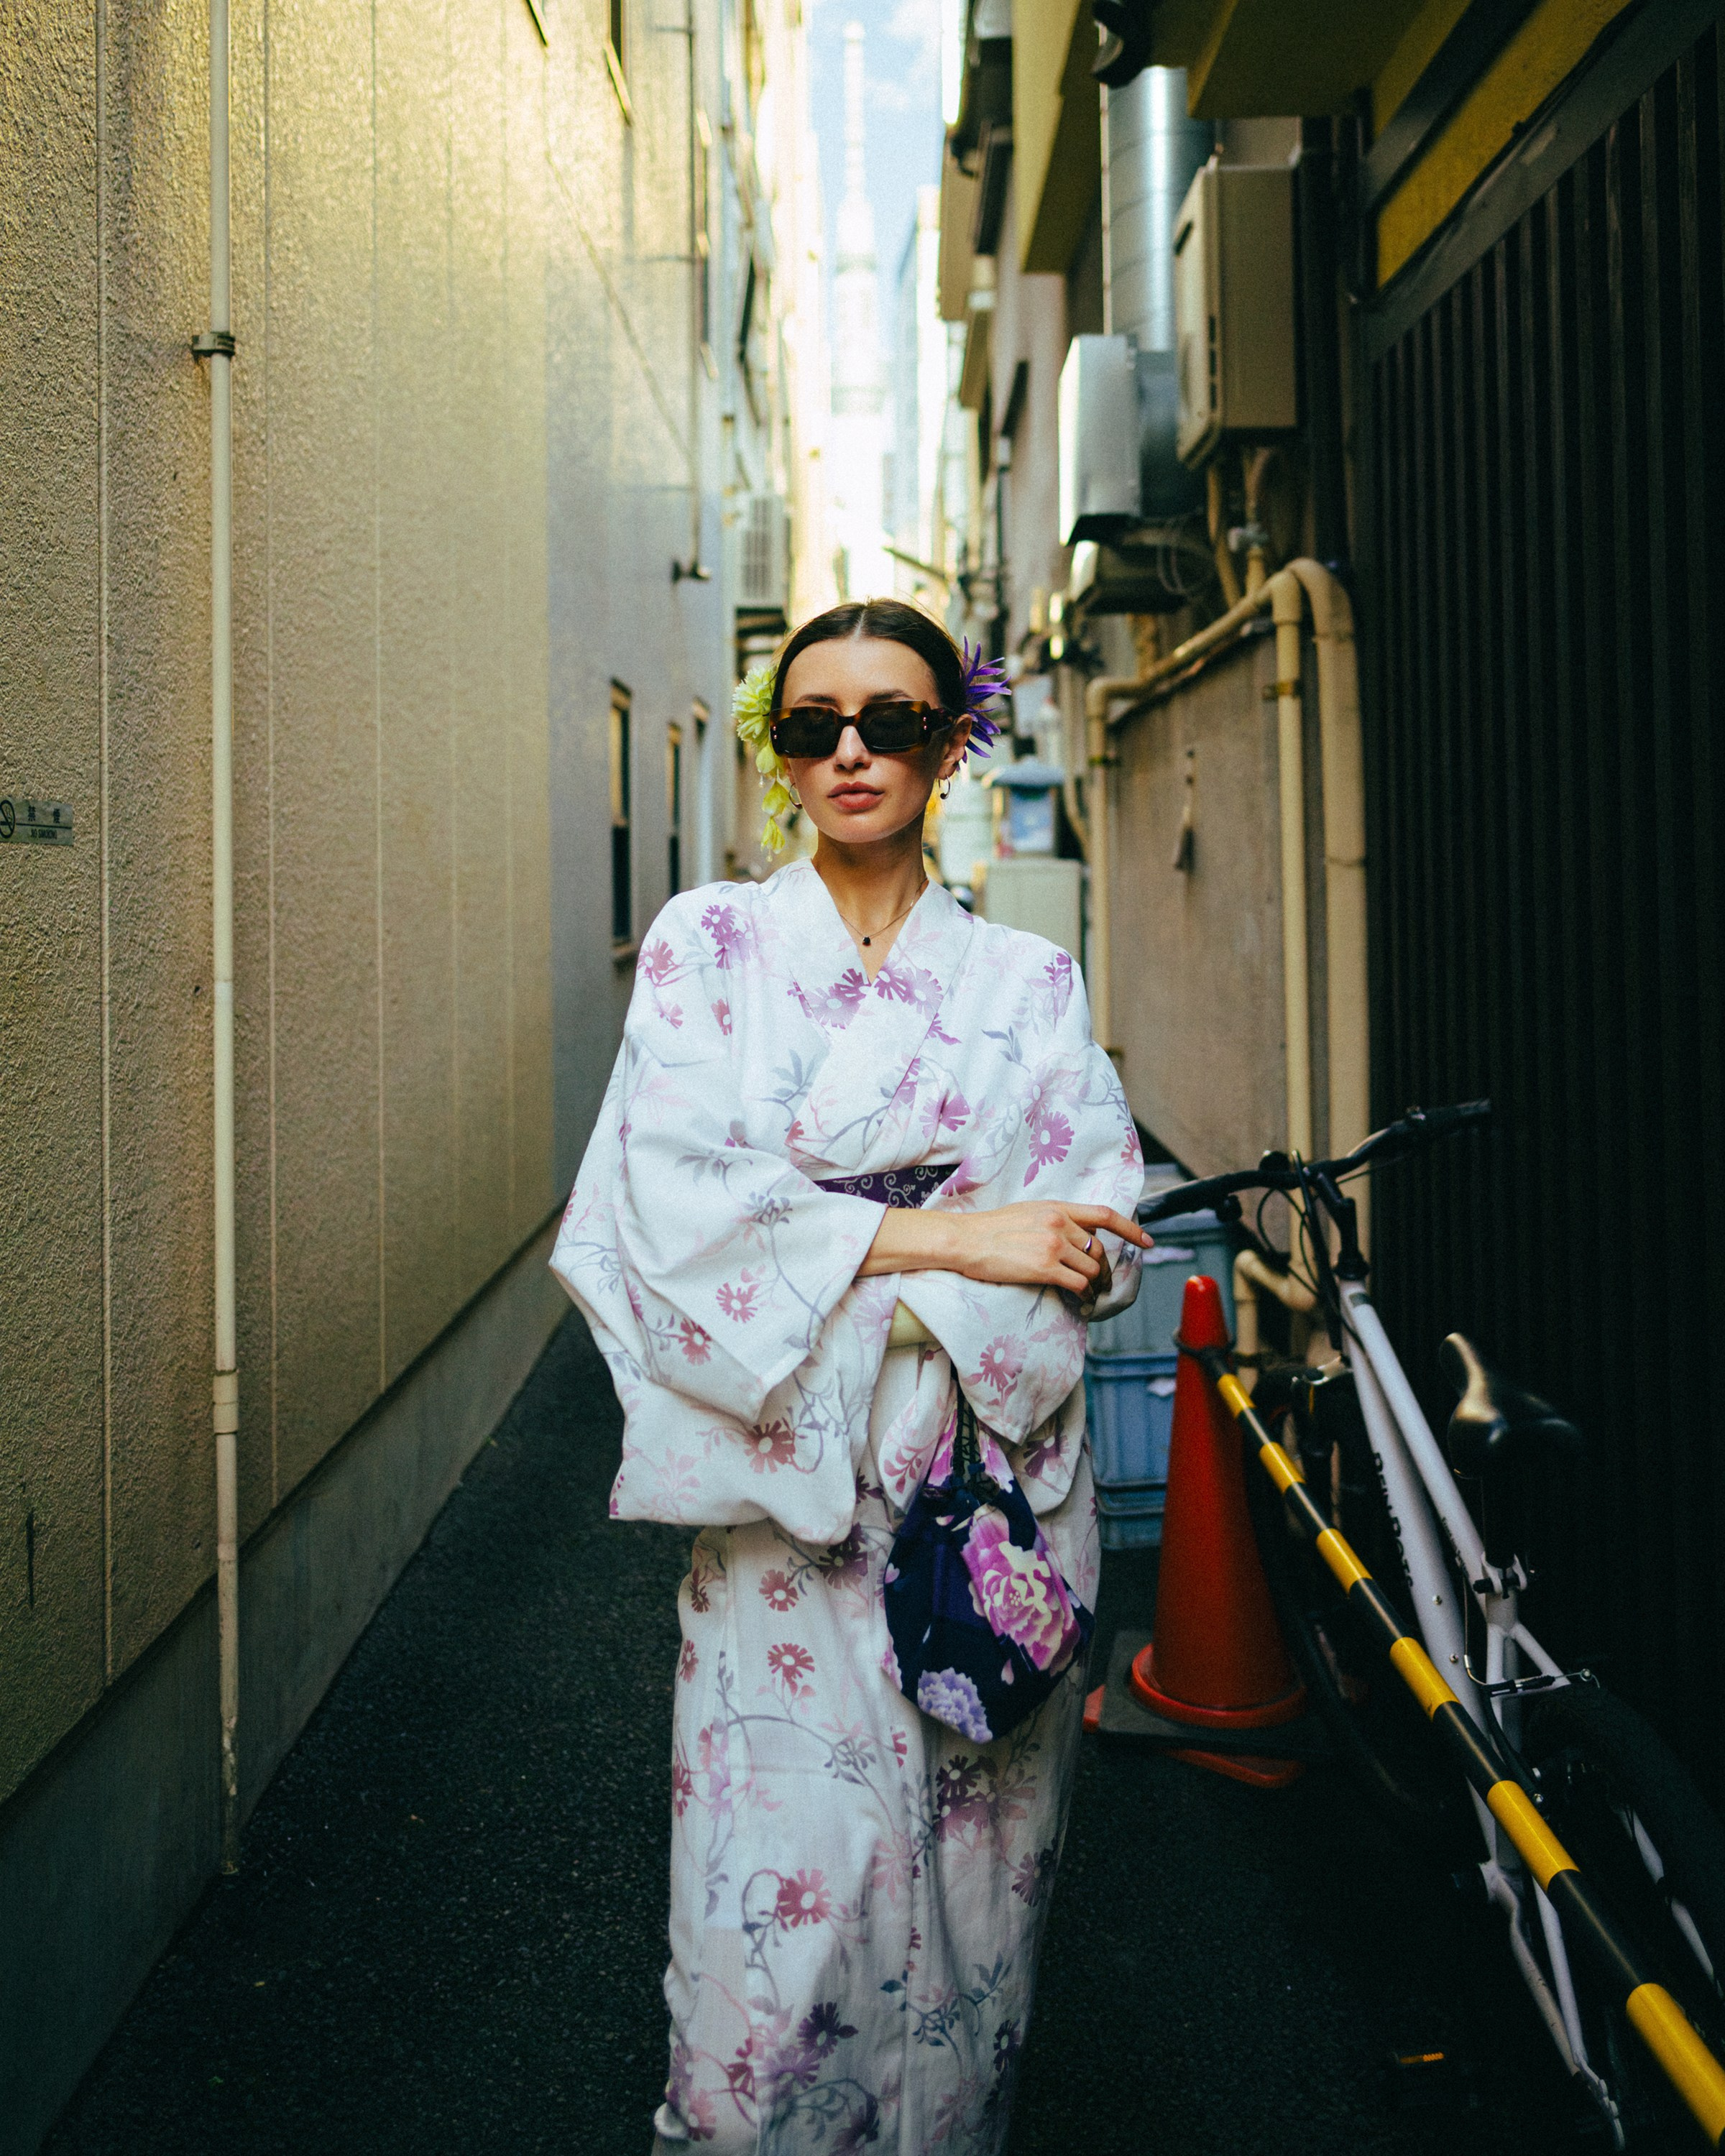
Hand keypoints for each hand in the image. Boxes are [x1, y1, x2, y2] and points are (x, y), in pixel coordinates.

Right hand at [947, 1202, 1149, 1294]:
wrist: (965, 1239)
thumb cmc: (989, 1229)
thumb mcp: (1027, 1212)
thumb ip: (1054, 1219)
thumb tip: (1075, 1234)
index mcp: (1056, 1207)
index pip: (1104, 1215)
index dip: (1130, 1228)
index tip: (1147, 1241)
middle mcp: (1059, 1223)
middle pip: (1098, 1250)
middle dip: (1105, 1269)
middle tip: (1102, 1283)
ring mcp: (1053, 1245)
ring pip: (1091, 1269)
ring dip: (1094, 1285)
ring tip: (1088, 1295)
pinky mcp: (1044, 1267)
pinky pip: (1079, 1284)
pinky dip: (1084, 1296)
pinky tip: (1080, 1301)